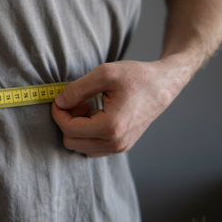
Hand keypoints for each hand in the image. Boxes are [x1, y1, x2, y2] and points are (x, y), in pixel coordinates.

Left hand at [51, 60, 185, 156]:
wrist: (163, 85)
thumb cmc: (136, 77)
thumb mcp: (104, 74)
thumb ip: (77, 89)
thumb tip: (58, 102)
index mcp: (110, 127)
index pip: (68, 128)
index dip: (58, 113)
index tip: (59, 98)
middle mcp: (115, 143)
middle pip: (71, 142)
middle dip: (67, 121)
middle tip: (78, 102)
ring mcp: (119, 148)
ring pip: (80, 147)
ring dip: (77, 129)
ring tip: (88, 107)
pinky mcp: (121, 147)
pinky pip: (92, 148)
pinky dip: (87, 134)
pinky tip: (95, 116)